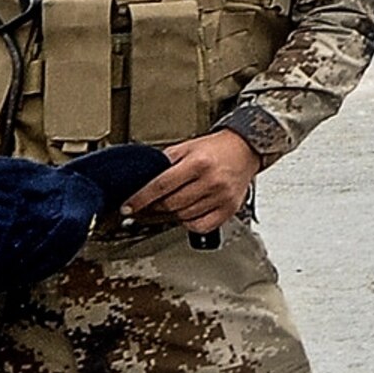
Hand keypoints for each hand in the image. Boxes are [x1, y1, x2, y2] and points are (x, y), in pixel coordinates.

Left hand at [125, 129, 261, 234]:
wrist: (245, 149)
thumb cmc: (216, 148)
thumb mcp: (187, 147)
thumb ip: (165, 162)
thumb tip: (141, 180)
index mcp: (198, 163)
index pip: (161, 185)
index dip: (140, 199)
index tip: (128, 207)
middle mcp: (212, 181)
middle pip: (171, 204)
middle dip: (153, 208)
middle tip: (144, 207)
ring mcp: (222, 197)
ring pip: (184, 216)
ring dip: (170, 215)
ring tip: (166, 207)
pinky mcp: (229, 209)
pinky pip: (201, 225)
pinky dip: (188, 223)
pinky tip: (185, 214)